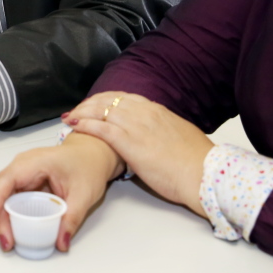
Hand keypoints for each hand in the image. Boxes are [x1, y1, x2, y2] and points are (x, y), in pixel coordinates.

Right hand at [0, 133, 122, 253]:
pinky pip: (6, 199)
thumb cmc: (86, 165)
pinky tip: (12, 231)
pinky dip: (5, 215)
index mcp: (34, 162)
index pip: (6, 179)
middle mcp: (20, 166)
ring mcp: (19, 175)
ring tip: (8, 240)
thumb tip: (61, 242)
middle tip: (7, 241)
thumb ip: (72, 218)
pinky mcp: (21, 184)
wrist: (90, 155)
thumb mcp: (84, 193)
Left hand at [65, 91, 212, 215]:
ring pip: (101, 110)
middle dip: (89, 104)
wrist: (203, 174)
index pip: (125, 98)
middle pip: (109, 100)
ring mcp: (136, 126)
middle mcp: (145, 113)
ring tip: (70, 117)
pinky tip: (75, 125)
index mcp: (157, 111)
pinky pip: (101, 127)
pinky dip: (85, 124)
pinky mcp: (129, 143)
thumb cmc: (196, 163)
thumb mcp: (180, 137)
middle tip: (77, 111)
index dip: (106, 100)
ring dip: (82, 112)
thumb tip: (158, 136)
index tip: (96, 104)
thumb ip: (164, 131)